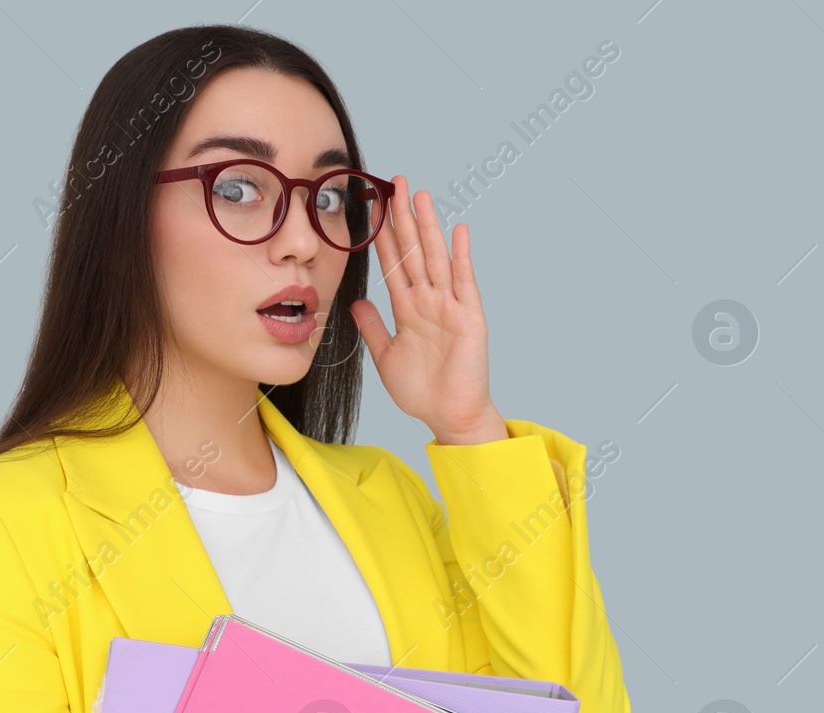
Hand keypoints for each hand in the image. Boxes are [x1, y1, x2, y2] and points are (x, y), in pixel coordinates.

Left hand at [348, 175, 505, 445]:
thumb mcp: (385, 356)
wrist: (449, 417)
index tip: (372, 208)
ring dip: (428, 227)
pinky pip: (464, 282)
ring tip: (420, 195)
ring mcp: (450, 307)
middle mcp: (429, 301)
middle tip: (395, 183)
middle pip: (412, 252)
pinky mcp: (469, 318)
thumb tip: (355, 302)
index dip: (382, 236)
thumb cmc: (422, 392)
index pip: (392, 264)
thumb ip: (373, 328)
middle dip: (403, 218)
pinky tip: (458, 230)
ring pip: (435, 258)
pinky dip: (461, 256)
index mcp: (408, 309)